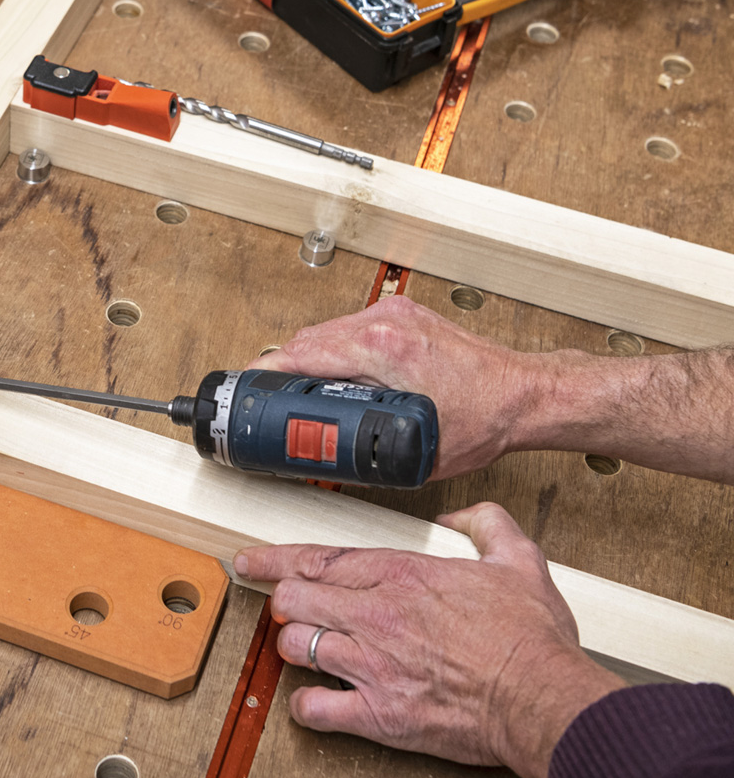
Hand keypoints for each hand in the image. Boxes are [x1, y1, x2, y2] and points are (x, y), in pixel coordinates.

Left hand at [235, 503, 621, 777]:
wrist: (543, 699)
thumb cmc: (530, 638)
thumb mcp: (518, 559)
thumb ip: (486, 524)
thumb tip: (462, 515)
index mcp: (402, 575)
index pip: (319, 558)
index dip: (275, 559)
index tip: (252, 560)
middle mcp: (378, 615)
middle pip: (294, 598)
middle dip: (284, 600)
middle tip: (286, 606)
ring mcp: (374, 665)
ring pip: (296, 646)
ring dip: (293, 646)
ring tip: (303, 646)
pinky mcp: (381, 714)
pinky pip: (316, 707)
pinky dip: (306, 704)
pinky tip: (313, 698)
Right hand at [252, 295, 548, 478]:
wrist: (523, 395)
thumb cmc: (484, 419)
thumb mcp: (416, 451)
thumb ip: (367, 455)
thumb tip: (328, 463)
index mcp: (383, 348)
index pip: (303, 352)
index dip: (270, 373)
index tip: (253, 390)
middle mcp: (384, 322)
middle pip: (309, 338)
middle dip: (286, 369)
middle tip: (274, 400)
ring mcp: (394, 314)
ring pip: (328, 330)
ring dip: (310, 358)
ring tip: (302, 391)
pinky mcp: (402, 315)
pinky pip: (350, 327)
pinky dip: (336, 349)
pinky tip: (336, 374)